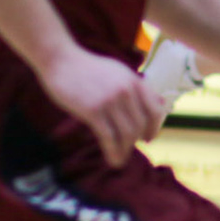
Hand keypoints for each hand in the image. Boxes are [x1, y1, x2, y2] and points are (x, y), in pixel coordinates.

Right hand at [40, 46, 162, 166]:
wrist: (60, 60)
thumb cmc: (88, 68)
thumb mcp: (118, 72)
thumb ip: (136, 87)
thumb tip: (159, 102)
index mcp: (134, 81)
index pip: (154, 110)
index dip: (154, 127)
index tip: (149, 137)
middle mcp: (126, 90)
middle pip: (140, 125)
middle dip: (137, 140)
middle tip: (130, 147)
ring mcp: (110, 100)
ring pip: (127, 134)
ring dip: (126, 150)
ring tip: (121, 158)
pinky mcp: (93, 110)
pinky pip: (109, 137)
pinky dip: (113, 152)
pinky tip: (113, 160)